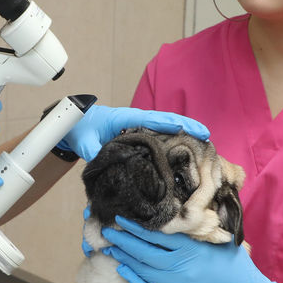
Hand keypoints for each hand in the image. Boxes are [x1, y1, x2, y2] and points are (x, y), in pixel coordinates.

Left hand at [59, 105, 209, 160]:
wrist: (75, 125)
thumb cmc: (81, 130)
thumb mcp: (85, 142)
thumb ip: (95, 151)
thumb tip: (108, 163)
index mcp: (126, 119)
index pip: (152, 119)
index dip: (170, 124)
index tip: (187, 129)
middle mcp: (136, 121)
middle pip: (165, 121)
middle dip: (186, 127)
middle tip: (206, 135)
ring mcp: (139, 128)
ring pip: (165, 128)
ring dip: (184, 133)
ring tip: (204, 142)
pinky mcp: (138, 136)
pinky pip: (159, 136)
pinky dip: (174, 139)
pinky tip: (186, 150)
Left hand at [101, 216, 282, 282]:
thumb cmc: (236, 268)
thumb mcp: (222, 242)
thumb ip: (201, 230)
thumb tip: (179, 211)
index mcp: (194, 248)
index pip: (158, 234)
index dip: (137, 226)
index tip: (122, 217)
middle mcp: (183, 267)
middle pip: (144, 250)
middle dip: (123, 239)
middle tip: (107, 229)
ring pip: (143, 268)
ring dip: (124, 256)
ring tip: (110, 245)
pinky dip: (133, 279)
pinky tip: (122, 269)